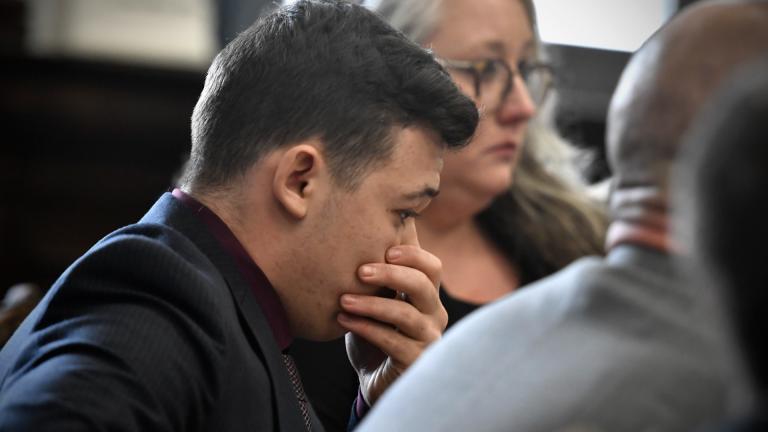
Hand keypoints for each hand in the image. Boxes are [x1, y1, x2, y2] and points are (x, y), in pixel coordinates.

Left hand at [338, 243, 446, 404]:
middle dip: (391, 274)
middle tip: (359, 272)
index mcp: (428, 295)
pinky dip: (366, 328)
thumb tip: (371, 224)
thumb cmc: (376, 331)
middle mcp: (434, 314)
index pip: (432, 266)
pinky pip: (392, 342)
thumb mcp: (377, 298)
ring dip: (372, 304)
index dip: (412, 255)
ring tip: (343, 299)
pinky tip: (343, 320)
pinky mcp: (415, 362)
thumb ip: (378, 272)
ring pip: (406, 314)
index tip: (384, 250)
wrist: (374, 378)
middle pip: (423, 285)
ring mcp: (428, 339)